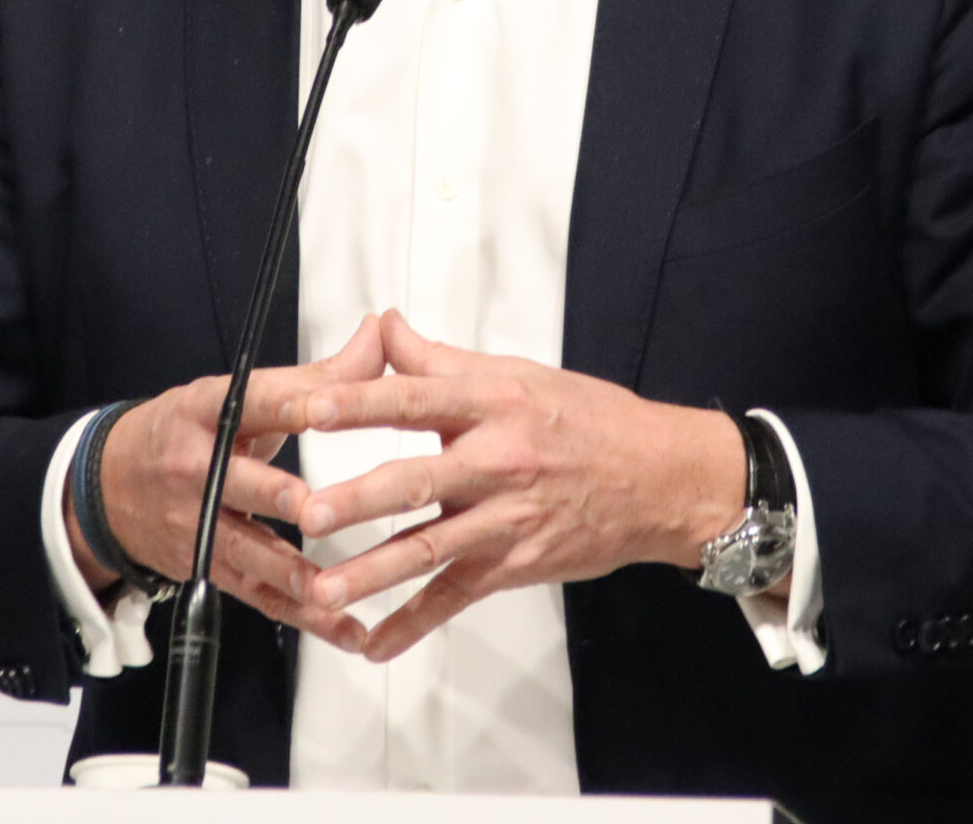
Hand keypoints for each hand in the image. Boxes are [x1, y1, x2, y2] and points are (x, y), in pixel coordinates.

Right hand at [71, 314, 387, 654]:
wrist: (108, 484)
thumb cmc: (189, 430)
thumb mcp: (239, 394)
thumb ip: (317, 376)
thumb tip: (380, 335)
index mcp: (209, 410)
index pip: (257, 403)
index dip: (295, 404)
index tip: (333, 406)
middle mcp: (198, 466)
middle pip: (241, 481)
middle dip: (276, 497)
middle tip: (314, 508)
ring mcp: (199, 523)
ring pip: (248, 550)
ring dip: (291, 572)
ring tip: (333, 588)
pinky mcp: (208, 566)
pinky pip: (257, 595)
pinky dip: (302, 616)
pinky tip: (344, 627)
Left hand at [281, 310, 745, 661]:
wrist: (663, 479)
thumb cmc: (591, 422)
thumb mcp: (519, 376)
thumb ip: (442, 360)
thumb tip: (384, 327)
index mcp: (494, 405)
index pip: (415, 399)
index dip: (359, 403)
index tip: (308, 407)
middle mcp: (498, 462)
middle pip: (418, 481)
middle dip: (359, 499)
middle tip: (309, 511)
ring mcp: (506, 520)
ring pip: (430, 548)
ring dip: (374, 572)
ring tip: (323, 590)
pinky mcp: (514, 566)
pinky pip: (455, 599)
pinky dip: (414, 625)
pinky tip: (374, 644)